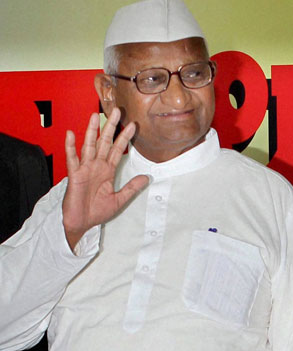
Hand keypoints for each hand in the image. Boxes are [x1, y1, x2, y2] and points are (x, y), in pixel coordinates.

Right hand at [62, 109, 148, 250]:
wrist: (82, 223)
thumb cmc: (97, 212)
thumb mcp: (120, 199)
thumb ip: (132, 188)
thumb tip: (147, 178)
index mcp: (107, 171)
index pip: (118, 149)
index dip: (125, 137)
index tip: (133, 125)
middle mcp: (96, 166)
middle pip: (104, 142)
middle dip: (110, 127)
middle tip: (117, 111)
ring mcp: (85, 169)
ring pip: (89, 146)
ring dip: (91, 131)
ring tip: (94, 116)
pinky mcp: (75, 175)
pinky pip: (72, 159)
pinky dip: (70, 147)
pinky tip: (71, 134)